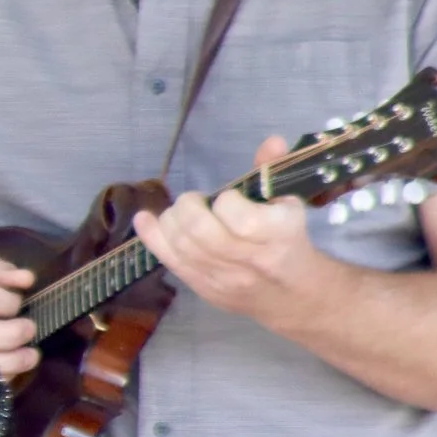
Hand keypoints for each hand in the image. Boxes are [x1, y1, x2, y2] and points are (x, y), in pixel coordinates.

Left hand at [131, 135, 322, 322]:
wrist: (292, 295)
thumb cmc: (288, 241)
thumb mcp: (288, 204)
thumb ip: (273, 170)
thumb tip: (272, 140)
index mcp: (277, 234)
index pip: (238, 217)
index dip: (226, 201)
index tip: (229, 198)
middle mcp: (249, 259)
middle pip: (201, 231)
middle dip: (188, 207)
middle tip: (195, 201)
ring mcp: (223, 277)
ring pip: (181, 245)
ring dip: (171, 220)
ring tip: (181, 213)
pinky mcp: (202, 287)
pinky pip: (169, 261)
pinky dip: (151, 236)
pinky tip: (144, 219)